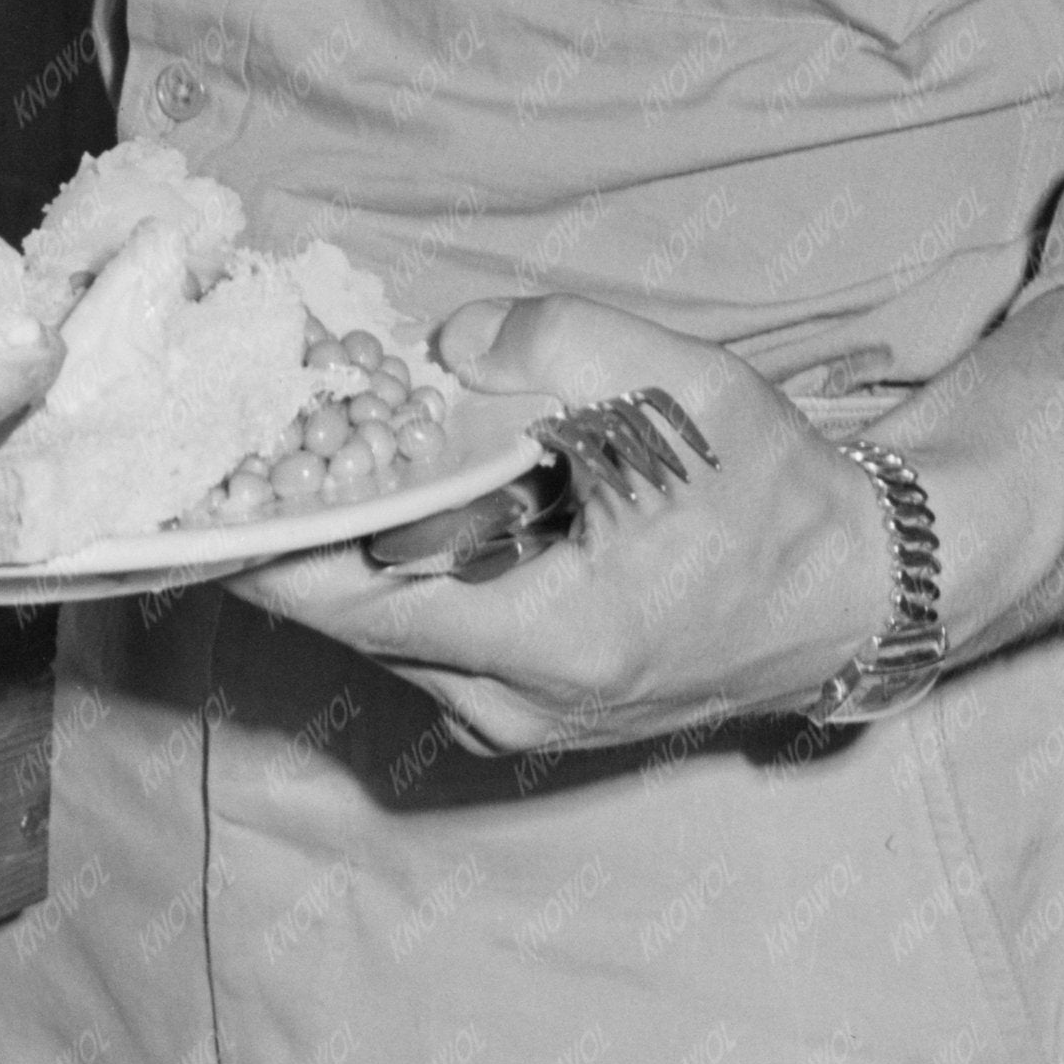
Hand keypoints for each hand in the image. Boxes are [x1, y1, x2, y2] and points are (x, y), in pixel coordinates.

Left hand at [229, 298, 900, 759]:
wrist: (859, 591)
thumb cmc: (774, 493)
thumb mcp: (678, 388)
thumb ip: (555, 343)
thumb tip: (451, 338)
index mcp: (555, 635)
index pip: (356, 606)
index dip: (265, 549)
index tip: (204, 492)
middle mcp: (523, 703)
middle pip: (359, 623)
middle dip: (303, 536)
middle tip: (250, 450)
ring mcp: (528, 725)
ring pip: (393, 639)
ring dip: (354, 562)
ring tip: (317, 468)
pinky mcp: (538, 721)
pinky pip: (435, 650)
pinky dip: (406, 587)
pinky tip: (400, 518)